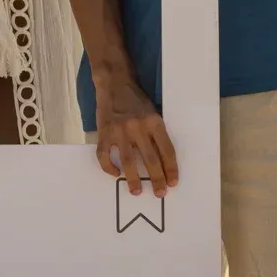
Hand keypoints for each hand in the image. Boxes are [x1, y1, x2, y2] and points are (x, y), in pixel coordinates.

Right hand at [92, 72, 178, 195]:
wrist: (114, 83)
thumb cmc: (136, 100)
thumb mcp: (153, 113)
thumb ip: (156, 134)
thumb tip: (163, 162)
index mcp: (154, 122)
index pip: (167, 150)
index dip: (171, 169)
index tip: (173, 182)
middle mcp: (138, 127)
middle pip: (150, 160)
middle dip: (156, 179)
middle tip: (160, 193)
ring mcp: (119, 130)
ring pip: (128, 161)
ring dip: (133, 179)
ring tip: (136, 192)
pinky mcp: (104, 132)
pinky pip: (105, 155)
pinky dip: (109, 167)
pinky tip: (115, 174)